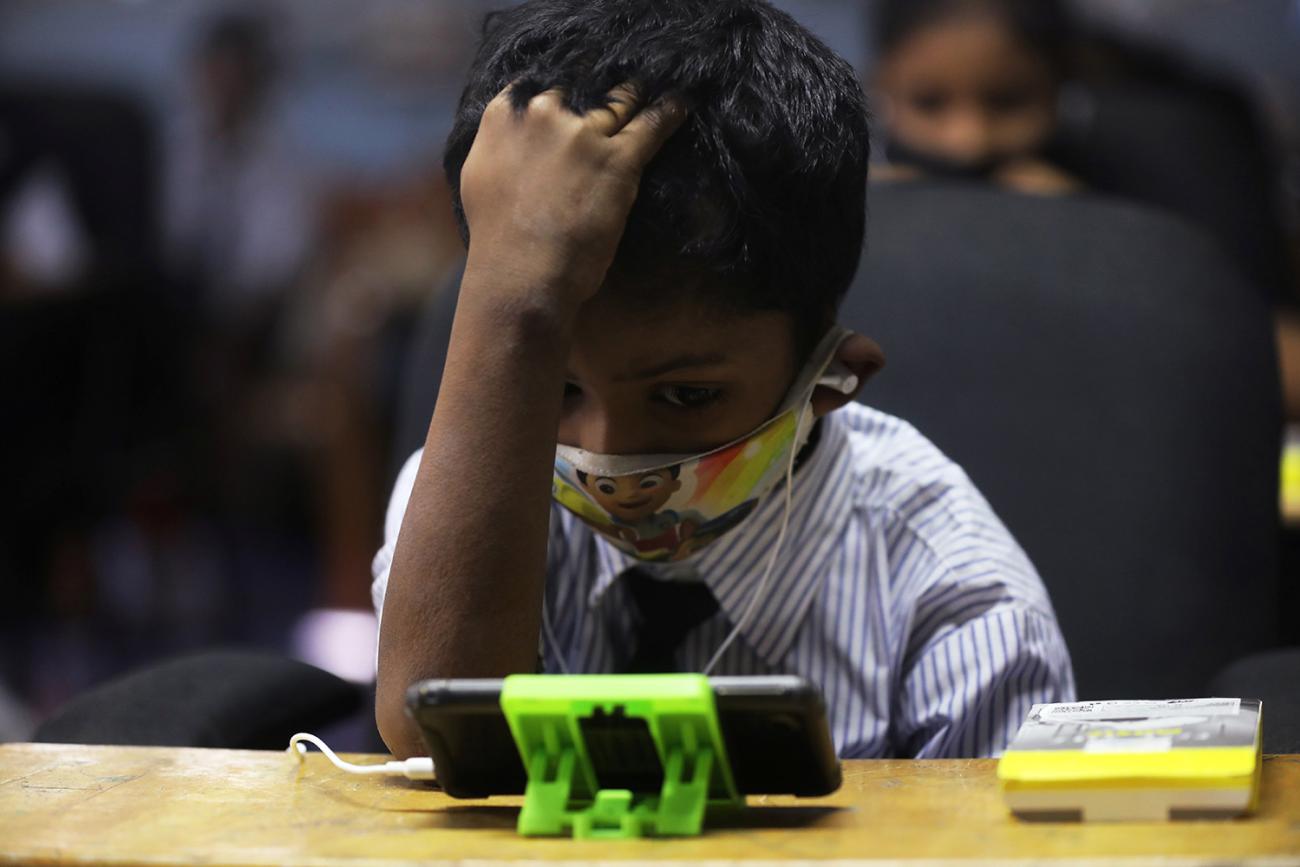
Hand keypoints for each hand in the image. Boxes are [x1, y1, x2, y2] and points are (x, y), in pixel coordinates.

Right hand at [459, 83, 686, 309]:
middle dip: (597, 91)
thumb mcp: (479, 177)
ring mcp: (583, 134)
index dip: (562, 91)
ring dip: (634, 97)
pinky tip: (679, 106)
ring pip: (618, 101)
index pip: (539, 84)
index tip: (574, 96)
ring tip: (649, 93)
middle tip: (612, 96)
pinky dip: (668, 113)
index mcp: (504, 117)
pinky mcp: (618, 159)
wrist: (519, 273)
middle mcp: (543, 114)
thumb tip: (508, 138)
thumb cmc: (494, 237)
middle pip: (580, 89)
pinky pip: (651, 125)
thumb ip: (498, 146)